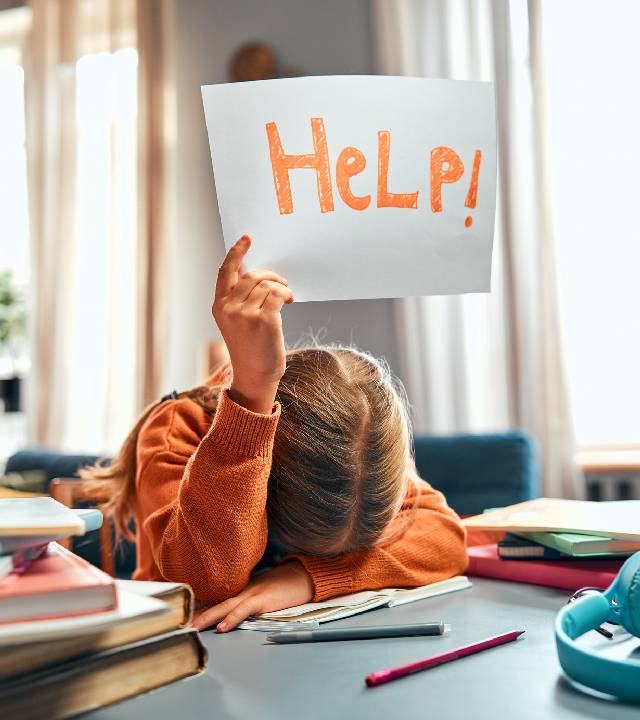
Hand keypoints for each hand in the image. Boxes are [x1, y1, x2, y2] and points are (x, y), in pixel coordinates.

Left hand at [192, 561, 313, 632]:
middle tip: (179, 624)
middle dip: (196, 614)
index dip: (199, 609)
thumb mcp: (261, 594)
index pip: (215, 600)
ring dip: (207, 618)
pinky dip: (233, 618)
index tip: (183, 617)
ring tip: (192, 628)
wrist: (302, 576)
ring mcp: (251, 594)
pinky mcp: (262, 599)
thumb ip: (246, 602)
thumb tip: (230, 616)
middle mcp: (242, 591)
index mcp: (240, 591)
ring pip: (224, 606)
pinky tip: (223, 627)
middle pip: (214, 603)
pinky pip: (244, 610)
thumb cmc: (283, 587)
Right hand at [212, 235, 293, 413]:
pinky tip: (289, 301)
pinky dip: (287, 294)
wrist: (254, 377)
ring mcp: (245, 314)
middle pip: (253, 275)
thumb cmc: (250, 350)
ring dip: (282, 287)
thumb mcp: (237, 323)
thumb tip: (264, 278)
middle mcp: (229, 308)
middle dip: (271, 275)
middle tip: (282, 284)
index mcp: (219, 306)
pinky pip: (279, 294)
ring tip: (286, 299)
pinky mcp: (264, 320)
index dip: (236, 253)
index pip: (226, 272)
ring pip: (268, 284)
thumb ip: (242, 299)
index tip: (247, 238)